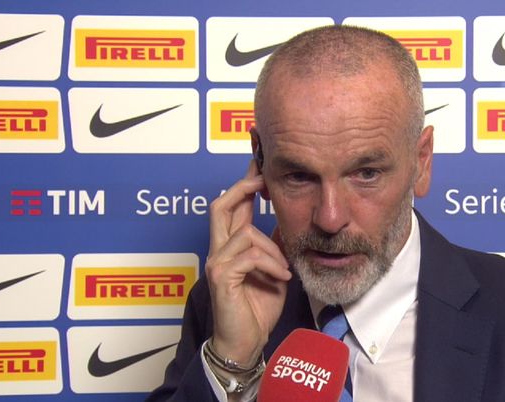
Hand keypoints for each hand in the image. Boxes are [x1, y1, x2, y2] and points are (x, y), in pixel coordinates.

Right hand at [205, 160, 290, 366]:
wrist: (247, 341)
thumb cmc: (258, 306)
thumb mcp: (275, 267)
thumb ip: (276, 243)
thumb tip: (287, 219)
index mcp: (232, 244)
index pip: (234, 205)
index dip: (245, 182)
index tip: (260, 162)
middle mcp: (219, 249)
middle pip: (222, 205)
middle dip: (244, 187)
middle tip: (264, 180)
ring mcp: (217, 262)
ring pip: (244, 233)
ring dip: (273, 249)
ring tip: (284, 269)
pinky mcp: (220, 277)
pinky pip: (249, 256)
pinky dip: (271, 264)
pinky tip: (282, 278)